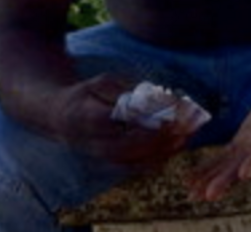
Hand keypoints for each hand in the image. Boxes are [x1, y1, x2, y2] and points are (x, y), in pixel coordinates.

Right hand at [51, 74, 189, 167]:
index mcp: (88, 118)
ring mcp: (103, 157)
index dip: (150, 117)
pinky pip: (138, 167)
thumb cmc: (87, 95)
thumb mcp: (102, 83)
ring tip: (188, 134)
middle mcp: (94, 143)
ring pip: (137, 160)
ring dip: (165, 149)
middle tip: (187, 124)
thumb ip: (126, 91)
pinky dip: (160, 158)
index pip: (123, 122)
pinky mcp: (112, 164)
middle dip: (163, 136)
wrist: (62, 118)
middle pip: (133, 145)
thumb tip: (153, 99)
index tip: (173, 109)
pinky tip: (177, 146)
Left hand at [187, 64, 250, 201]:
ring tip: (193, 194)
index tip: (246, 174)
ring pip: (230, 166)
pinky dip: (208, 168)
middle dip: (227, 179)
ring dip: (211, 179)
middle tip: (210, 194)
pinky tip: (190, 179)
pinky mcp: (243, 142)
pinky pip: (223, 158)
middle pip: (245, 164)